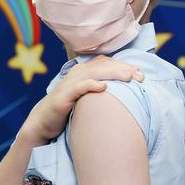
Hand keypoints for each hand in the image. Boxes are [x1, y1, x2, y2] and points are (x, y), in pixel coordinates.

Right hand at [19, 55, 143, 145]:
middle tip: (140, 76)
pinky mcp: (63, 96)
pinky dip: (90, 85)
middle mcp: (78, 73)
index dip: (125, 66)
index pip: (107, 63)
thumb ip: (101, 86)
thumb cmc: (69, 107)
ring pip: (94, 73)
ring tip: (128, 77)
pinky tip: (103, 87)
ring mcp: (70, 83)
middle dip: (124, 69)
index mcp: (84, 70)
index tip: (141, 73)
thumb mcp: (87, 94)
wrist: (43, 121)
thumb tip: (124, 87)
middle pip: (104, 66)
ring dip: (112, 74)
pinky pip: (78, 88)